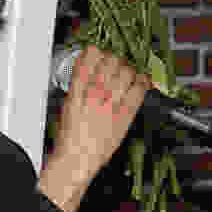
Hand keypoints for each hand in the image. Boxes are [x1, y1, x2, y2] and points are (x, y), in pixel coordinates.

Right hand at [51, 45, 152, 182]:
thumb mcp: (68, 105)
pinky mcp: (125, 116)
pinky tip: (142, 82)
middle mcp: (94, 94)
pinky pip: (139, 91)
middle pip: (111, 61)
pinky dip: (143, 83)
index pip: (90, 56)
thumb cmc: (70, 137)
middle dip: (115, 59)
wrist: (76, 160)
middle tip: (116, 64)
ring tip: (128, 73)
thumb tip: (90, 72)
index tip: (100, 54)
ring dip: (129, 69)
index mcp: (77, 89)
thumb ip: (79, 87)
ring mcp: (111, 104)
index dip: (98, 52)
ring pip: (127, 72)